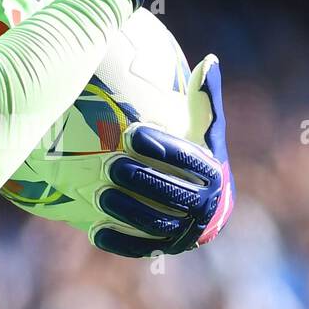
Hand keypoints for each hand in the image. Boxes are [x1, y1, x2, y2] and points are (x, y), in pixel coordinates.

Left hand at [89, 55, 234, 257]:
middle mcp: (204, 207)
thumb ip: (204, 99)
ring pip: (156, 223)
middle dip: (142, 179)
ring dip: (127, 210)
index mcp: (214, 174)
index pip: (190, 161)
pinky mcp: (163, 248)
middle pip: (173, 194)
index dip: (163, 147)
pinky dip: (119, 240)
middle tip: (110, 163)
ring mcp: (184, 232)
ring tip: (99, 192)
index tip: (133, 132)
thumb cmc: (197, 155)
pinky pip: (140, 247)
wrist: (203, 204)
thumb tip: (209, 60)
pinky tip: (94, 228)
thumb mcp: (204, 128)